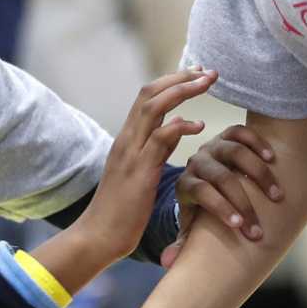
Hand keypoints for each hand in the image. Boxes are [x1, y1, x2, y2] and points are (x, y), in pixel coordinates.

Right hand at [71, 69, 216, 264]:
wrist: (98, 237)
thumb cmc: (120, 212)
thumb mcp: (140, 172)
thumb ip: (156, 147)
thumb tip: (175, 125)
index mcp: (127, 139)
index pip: (147, 97)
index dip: (173, 81)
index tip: (197, 74)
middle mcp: (126, 139)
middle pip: (149, 92)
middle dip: (180, 77)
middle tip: (208, 71)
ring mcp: (130, 153)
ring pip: (153, 107)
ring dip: (182, 91)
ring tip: (207, 84)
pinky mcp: (139, 171)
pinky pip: (159, 139)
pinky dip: (180, 127)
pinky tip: (199, 127)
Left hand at [180, 123, 282, 241]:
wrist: (206, 178)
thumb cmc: (201, 209)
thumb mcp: (190, 226)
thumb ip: (181, 243)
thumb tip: (168, 263)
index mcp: (186, 184)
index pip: (202, 192)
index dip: (220, 208)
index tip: (240, 226)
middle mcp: (198, 163)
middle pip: (222, 177)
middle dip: (243, 203)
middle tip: (261, 225)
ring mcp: (213, 147)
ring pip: (235, 153)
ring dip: (259, 174)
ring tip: (277, 196)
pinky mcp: (227, 136)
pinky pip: (242, 133)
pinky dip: (257, 143)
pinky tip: (273, 159)